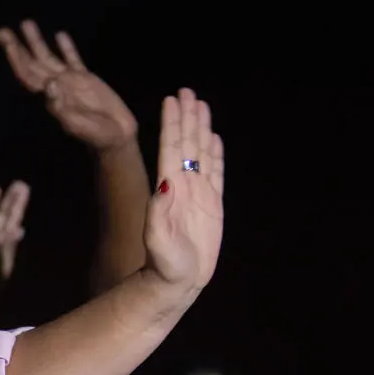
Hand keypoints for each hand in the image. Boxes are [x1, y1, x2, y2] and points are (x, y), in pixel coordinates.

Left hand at [0, 22, 137, 151]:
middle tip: (2, 31)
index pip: (28, 75)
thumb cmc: (95, 135)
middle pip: (32, 64)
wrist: (116, 137)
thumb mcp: (78, 125)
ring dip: (37, 42)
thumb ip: (62, 107)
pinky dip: (67, 47)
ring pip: (49, 57)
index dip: (17, 59)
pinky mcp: (86, 79)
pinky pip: (73, 59)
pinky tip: (59, 35)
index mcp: (51, 97)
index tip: (7, 43)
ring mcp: (70, 81)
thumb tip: (49, 84)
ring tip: (26, 23)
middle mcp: (56, 86)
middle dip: (18, 48)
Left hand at [141, 90, 223, 290]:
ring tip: (201, 105)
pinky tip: (214, 138)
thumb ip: (159, 213)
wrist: (175, 283)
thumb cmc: (163, 266)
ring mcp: (197, 194)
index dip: (172, 123)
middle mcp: (182, 186)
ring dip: (201, 128)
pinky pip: (215, 173)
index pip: (170, 148)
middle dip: (187, 117)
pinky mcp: (211, 206)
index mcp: (169, 189)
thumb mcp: (158, 241)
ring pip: (200, 153)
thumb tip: (166, 182)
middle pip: (186, 143)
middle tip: (187, 91)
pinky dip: (215, 154)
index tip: (172, 99)